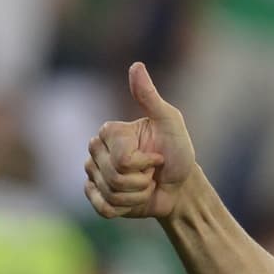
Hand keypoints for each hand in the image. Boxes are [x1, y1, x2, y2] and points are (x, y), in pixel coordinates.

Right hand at [84, 62, 195, 219]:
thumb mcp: (170, 122)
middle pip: (113, 177)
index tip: (158, 157)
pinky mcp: (96, 196)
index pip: (121, 159)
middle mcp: (95, 150)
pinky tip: (133, 200)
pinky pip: (102, 208)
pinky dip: (124, 208)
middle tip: (152, 173)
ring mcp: (93, 173)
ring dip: (136, 196)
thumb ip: (150, 97)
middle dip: (141, 181)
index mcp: (109, 131)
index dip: (144, 164)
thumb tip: (136, 65)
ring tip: (145, 185)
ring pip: (110, 194)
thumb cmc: (178, 152)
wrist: (180, 186)